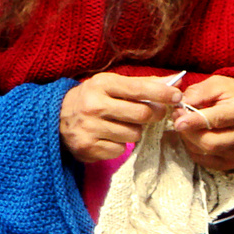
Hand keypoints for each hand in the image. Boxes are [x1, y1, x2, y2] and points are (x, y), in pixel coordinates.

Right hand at [60, 72, 180, 162]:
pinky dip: (120, 145)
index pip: (139, 89)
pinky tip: (109, 137)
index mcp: (102, 84)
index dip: (162, 93)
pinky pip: (120, 149)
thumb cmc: (92, 98)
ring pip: (134, 134)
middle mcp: (95, 105)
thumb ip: (140, 84)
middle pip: (142, 114)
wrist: (56, 118)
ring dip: (134, 131)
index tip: (177, 96)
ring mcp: (90, 127)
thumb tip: (171, 83)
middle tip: (151, 114)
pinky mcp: (88, 147)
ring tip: (122, 125)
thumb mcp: (110, 84)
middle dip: (152, 115)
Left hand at [171, 75, 233, 172]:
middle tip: (177, 118)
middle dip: (189, 132)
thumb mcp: (217, 84)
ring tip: (186, 123)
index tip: (179, 121)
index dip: (195, 121)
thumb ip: (198, 92)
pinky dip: (194, 148)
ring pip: (205, 152)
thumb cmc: (232, 93)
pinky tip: (194, 135)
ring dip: (189, 139)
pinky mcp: (232, 161)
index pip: (217, 120)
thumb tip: (181, 104)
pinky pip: (205, 160)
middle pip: (210, 142)